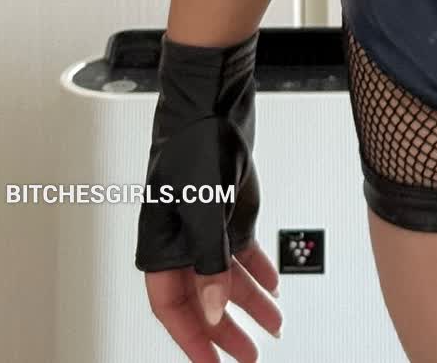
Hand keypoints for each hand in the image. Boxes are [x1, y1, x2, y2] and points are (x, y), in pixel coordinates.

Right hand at [136, 33, 282, 359]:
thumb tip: (212, 310)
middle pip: (202, 300)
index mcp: (162, 245)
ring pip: (226, 279)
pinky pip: (242, 253)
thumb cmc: (192, 143)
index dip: (192, 339)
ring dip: (250, 303)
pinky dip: (258, 271)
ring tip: (272, 327)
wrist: (214, 100)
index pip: (173, 308)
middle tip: (249, 355)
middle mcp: (183, 241)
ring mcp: (208, 227)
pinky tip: (274, 286)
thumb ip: (208, 263)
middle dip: (226, 330)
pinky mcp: (230, 211)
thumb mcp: (201, 209)